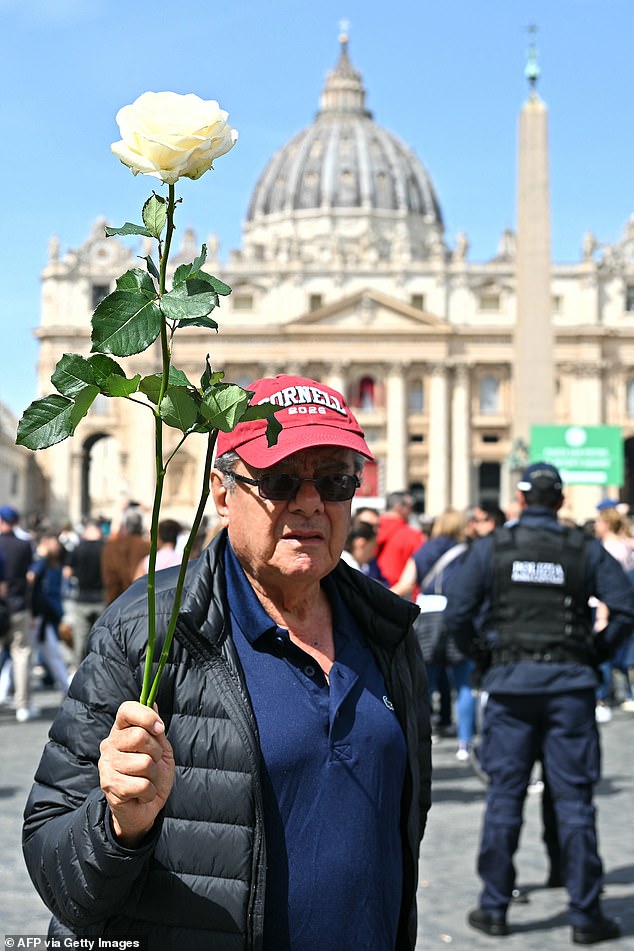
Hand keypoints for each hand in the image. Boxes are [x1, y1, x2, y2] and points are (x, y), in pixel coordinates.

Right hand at [99, 700, 174, 846]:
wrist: (145, 808)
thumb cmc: (152, 775)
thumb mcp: (161, 749)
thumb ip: (156, 729)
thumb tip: (153, 703)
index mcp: (121, 731)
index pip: (126, 710)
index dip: (145, 716)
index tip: (159, 728)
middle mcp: (109, 744)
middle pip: (139, 736)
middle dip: (156, 752)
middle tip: (153, 762)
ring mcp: (107, 765)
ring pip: (144, 763)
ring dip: (154, 775)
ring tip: (147, 779)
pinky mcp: (109, 786)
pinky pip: (142, 785)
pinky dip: (150, 791)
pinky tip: (142, 793)